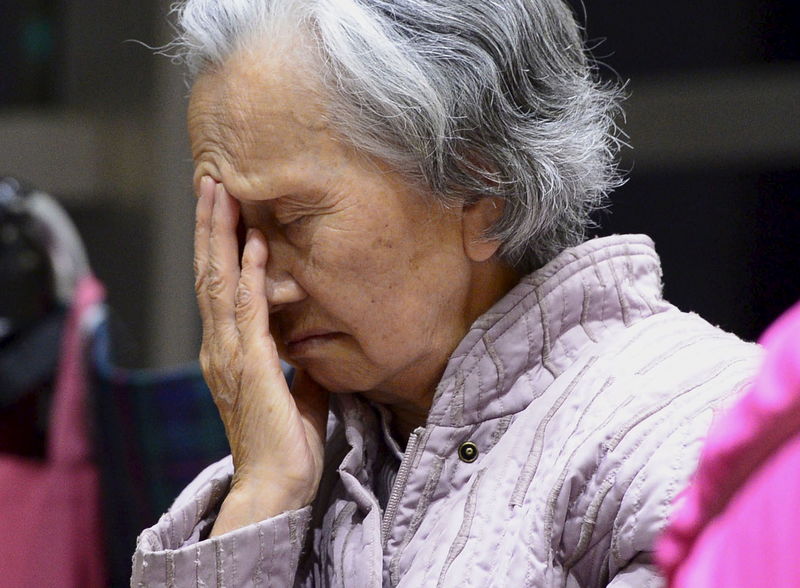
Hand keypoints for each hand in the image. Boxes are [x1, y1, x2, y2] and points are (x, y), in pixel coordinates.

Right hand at [193, 177, 328, 534]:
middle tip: (210, 180)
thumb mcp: (296, 393)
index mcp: (229, 352)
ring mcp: (230, 355)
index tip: (221, 208)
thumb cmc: (284, 445)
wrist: (276, 487)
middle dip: (209, 225)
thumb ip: (298, 364)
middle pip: (208, 273)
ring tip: (221, 192)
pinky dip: (248, 275)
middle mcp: (220, 347)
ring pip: (218, 282)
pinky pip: (247, 311)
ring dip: (220, 235)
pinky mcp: (250, 366)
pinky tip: (252, 243)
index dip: (217, 246)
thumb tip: (311, 344)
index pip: (218, 287)